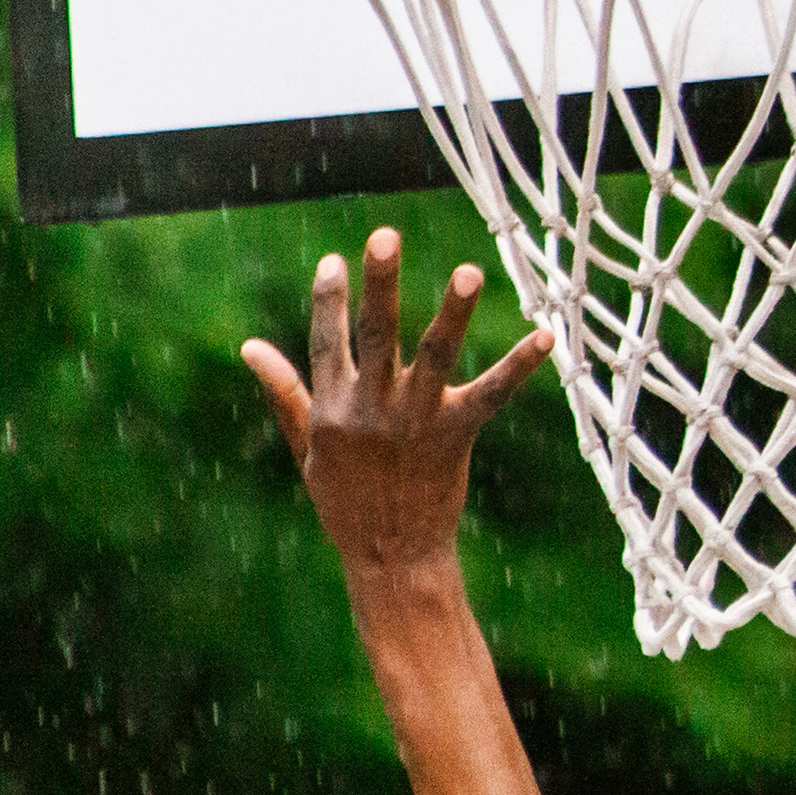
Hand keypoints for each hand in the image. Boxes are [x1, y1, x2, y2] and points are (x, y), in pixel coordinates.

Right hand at [241, 229, 550, 599]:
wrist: (391, 559)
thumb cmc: (347, 502)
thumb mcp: (307, 449)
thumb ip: (285, 392)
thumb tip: (249, 347)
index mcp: (334, 408)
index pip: (327, 342)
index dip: (329, 300)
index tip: (334, 260)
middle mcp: (372, 408)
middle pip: (377, 334)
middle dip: (380, 283)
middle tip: (386, 235)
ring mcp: (414, 421)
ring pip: (435, 355)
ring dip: (452, 312)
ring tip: (469, 270)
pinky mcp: (454, 436)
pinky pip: (492, 394)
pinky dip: (519, 366)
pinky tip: (546, 337)